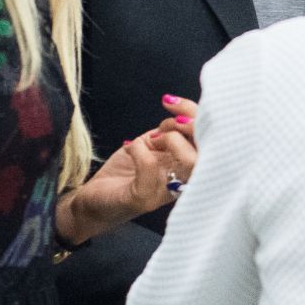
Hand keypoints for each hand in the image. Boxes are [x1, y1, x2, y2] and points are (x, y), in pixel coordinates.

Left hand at [54, 94, 201, 245]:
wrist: (93, 201)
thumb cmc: (123, 175)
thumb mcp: (149, 146)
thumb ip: (167, 133)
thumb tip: (178, 116)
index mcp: (187, 167)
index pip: (211, 141)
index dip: (198, 117)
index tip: (173, 102)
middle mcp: (183, 181)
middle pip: (210, 152)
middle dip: (192, 124)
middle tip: (170, 119)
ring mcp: (166, 192)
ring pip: (190, 163)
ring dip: (173, 139)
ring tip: (153, 138)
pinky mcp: (145, 199)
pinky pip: (151, 169)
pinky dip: (140, 150)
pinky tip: (130, 147)